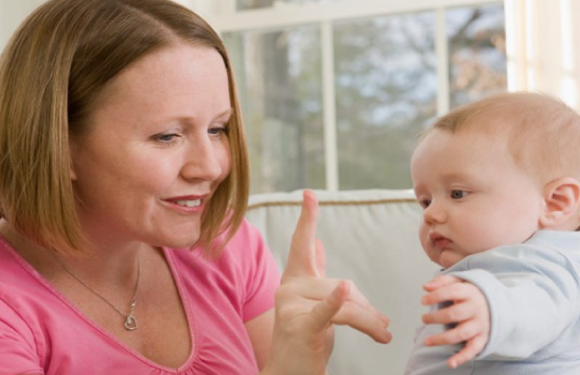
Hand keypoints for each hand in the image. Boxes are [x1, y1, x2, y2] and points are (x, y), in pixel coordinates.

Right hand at [265, 190, 391, 374]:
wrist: (290, 374)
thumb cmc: (305, 338)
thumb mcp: (314, 302)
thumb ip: (315, 271)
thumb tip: (320, 242)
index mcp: (295, 279)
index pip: (302, 244)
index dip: (307, 218)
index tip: (310, 194)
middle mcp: (289, 287)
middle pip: (341, 285)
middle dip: (367, 308)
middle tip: (384, 326)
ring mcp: (291, 306)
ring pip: (345, 302)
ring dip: (370, 321)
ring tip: (384, 335)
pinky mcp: (300, 325)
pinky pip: (325, 312)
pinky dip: (336, 303)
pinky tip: (343, 291)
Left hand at [421, 275, 489, 368]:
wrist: (495, 303)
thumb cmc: (470, 293)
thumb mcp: (459, 282)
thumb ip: (442, 282)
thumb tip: (426, 287)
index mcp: (470, 292)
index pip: (453, 291)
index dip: (436, 296)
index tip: (423, 300)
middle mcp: (477, 309)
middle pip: (455, 314)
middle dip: (436, 317)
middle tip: (423, 319)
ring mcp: (481, 324)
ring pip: (461, 333)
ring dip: (442, 339)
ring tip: (427, 341)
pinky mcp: (483, 337)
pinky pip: (474, 349)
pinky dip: (463, 357)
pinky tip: (450, 363)